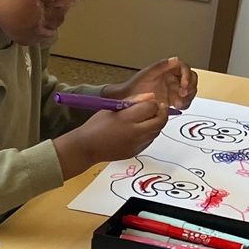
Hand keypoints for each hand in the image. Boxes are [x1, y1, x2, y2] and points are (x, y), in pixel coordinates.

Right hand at [54, 92, 168, 175]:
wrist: (87, 148)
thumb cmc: (97, 125)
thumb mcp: (112, 107)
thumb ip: (133, 100)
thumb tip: (151, 96)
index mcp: (127, 119)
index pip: (151, 107)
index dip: (153, 102)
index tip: (149, 102)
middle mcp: (134, 133)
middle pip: (160, 121)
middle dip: (161, 113)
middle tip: (157, 109)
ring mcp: (137, 144)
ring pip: (157, 131)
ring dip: (156, 123)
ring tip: (146, 119)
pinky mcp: (136, 152)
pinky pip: (149, 140)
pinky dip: (149, 133)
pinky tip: (139, 130)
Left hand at [112, 58, 197, 112]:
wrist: (128, 100)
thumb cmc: (135, 86)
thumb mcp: (147, 74)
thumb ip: (161, 66)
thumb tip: (174, 60)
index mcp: (169, 69)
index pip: (185, 68)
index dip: (187, 75)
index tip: (184, 84)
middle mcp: (173, 78)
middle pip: (192, 79)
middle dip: (190, 87)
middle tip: (182, 94)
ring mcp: (174, 89)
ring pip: (190, 90)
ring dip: (188, 96)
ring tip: (178, 102)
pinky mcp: (174, 100)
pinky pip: (185, 101)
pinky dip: (184, 103)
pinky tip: (177, 106)